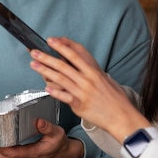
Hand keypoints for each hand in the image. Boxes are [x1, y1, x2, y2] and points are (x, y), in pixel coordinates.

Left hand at [0, 118, 83, 157]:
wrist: (64, 154)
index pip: (13, 153)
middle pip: (4, 157)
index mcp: (33, 153)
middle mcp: (25, 157)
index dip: (1, 148)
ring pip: (4, 157)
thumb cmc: (60, 144)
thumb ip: (47, 128)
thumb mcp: (57, 133)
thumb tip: (38, 121)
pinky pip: (8, 155)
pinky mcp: (22, 156)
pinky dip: (2, 149)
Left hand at [29, 37, 146, 141]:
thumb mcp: (106, 80)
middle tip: (34, 52)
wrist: (123, 117)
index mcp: (94, 71)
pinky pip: (64, 96)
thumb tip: (79, 66)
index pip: (75, 54)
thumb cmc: (115, 99)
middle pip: (63, 65)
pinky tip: (46, 88)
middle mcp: (88, 80)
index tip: (51, 40)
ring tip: (34, 65)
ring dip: (45, 71)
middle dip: (47, 57)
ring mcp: (83, 92)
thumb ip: (91, 72)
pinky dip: (54, 92)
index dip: (62, 46)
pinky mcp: (80, 104)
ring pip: (60, 78)